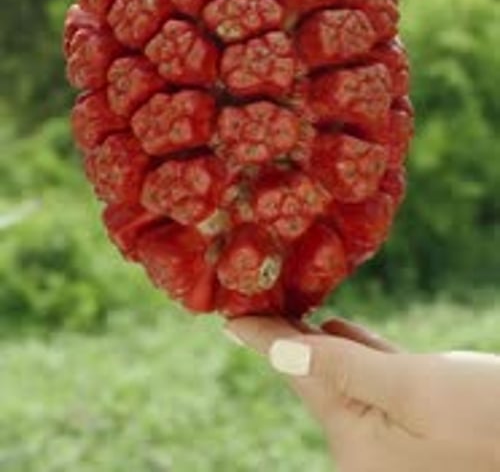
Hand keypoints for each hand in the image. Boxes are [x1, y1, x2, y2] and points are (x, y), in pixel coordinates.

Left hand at [226, 315, 499, 470]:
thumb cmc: (489, 418)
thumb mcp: (415, 389)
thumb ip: (345, 368)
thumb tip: (278, 353)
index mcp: (355, 444)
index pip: (298, 374)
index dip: (263, 336)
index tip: (228, 312)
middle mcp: (365, 450)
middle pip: (317, 378)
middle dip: (287, 336)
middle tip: (253, 291)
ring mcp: (390, 442)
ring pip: (343, 378)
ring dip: (316, 341)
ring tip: (284, 304)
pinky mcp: (415, 429)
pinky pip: (371, 385)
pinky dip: (352, 354)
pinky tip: (335, 328)